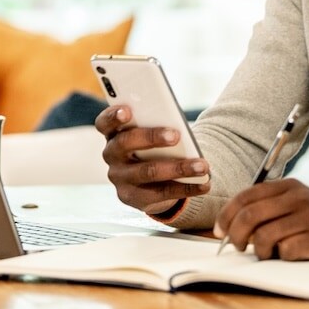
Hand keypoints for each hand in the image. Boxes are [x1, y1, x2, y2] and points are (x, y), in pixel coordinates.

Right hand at [95, 105, 210, 215]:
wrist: (149, 183)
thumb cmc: (152, 147)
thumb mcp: (149, 134)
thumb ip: (154, 124)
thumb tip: (176, 124)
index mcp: (113, 133)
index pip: (104, 123)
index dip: (113, 116)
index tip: (127, 110)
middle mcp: (111, 155)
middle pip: (125, 143)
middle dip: (152, 137)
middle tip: (176, 135)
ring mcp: (120, 178)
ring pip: (148, 171)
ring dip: (178, 168)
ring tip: (202, 166)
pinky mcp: (133, 198)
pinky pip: (161, 193)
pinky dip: (186, 188)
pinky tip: (204, 183)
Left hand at [214, 178, 308, 263]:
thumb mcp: (294, 204)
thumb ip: (267, 208)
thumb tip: (229, 226)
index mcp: (288, 186)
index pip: (245, 196)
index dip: (226, 216)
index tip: (220, 232)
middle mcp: (298, 197)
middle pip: (250, 216)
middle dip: (236, 235)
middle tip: (237, 247)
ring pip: (264, 235)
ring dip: (259, 250)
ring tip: (266, 253)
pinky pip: (286, 250)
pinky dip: (281, 257)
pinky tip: (289, 255)